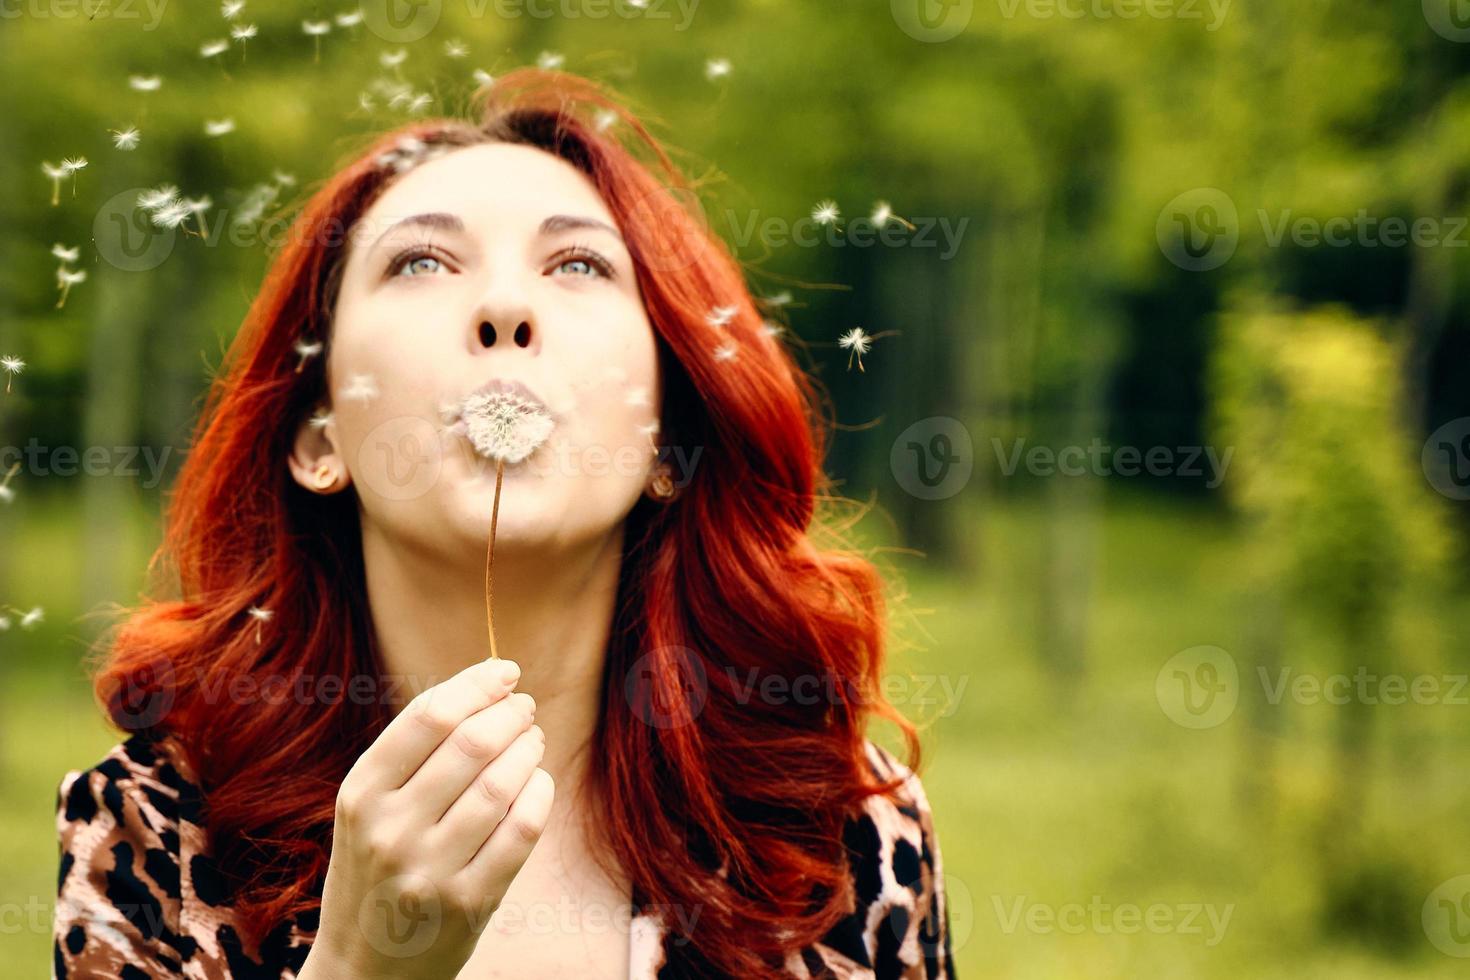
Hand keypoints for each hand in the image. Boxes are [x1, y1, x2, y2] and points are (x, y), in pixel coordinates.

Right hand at [302, 658, 552, 979]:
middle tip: (524, 707)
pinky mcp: (469, 903)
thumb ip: (411, 754)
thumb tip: (482, 688)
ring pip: (502, 784)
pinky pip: (521, 830)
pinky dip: (540, 794)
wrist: (364, 969)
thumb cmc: (374, 867)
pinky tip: (539, 782)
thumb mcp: (368, 808)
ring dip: (528, 750)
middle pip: (471, 744)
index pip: (428, 716)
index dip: (476, 684)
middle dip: (509, 713)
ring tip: (532, 739)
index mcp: (360, 794)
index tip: (505, 672)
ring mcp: (430, 870)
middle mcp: (390, 830)